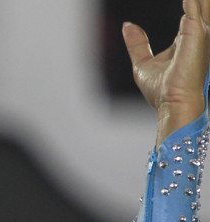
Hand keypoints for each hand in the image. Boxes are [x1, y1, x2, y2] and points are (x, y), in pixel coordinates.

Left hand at [124, 0, 209, 146]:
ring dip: (196, 0)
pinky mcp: (197, 32)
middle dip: (195, 0)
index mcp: (188, 38)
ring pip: (201, 4)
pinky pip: (193, 6)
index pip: (192, 10)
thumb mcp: (143, 63)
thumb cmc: (162, 91)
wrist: (172, 104)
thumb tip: (127, 25)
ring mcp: (200, 32)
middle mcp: (198, 33)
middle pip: (201, 5)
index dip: (189, 2)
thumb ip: (137, 44)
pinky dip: (190, 1)